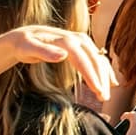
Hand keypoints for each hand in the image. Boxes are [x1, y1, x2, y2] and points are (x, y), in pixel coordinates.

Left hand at [1, 26, 116, 101]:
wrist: (26, 36)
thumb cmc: (25, 44)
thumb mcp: (28, 48)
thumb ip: (44, 52)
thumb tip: (62, 55)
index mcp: (67, 40)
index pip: (84, 60)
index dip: (92, 76)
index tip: (98, 91)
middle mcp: (78, 39)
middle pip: (95, 60)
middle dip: (101, 79)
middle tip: (103, 98)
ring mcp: (82, 41)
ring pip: (99, 60)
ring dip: (104, 77)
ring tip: (105, 95)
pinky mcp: (83, 46)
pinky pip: (98, 58)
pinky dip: (105, 70)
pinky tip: (111, 82)